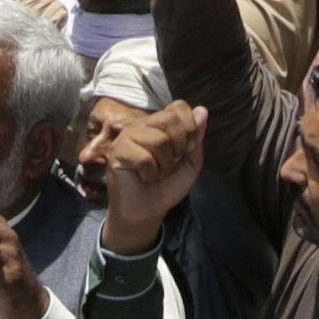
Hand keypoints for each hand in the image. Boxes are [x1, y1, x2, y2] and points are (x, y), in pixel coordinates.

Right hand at [96, 99, 209, 251]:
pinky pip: (144, 158)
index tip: (186, 150)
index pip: (179, 107)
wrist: (148, 211)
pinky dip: (151, 173)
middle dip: (179, 146)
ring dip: (165, 164)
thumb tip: (202, 110)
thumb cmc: (168, 185)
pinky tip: (145, 177)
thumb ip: (196, 136)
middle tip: (170, 163)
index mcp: (159, 123)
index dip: (190, 128)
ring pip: (159, 140)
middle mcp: (142, 125)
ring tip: (157, 172)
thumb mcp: (191, 161)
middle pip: (170, 119)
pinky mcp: (116, 153)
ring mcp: (127, 137)